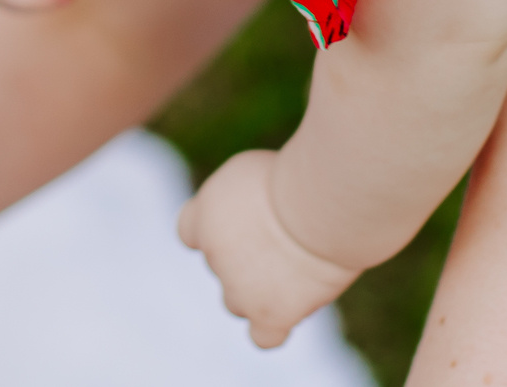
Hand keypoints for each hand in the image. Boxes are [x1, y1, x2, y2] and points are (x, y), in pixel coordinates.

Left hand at [176, 150, 360, 348]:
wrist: (316, 208)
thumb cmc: (294, 176)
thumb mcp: (253, 169)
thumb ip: (240, 198)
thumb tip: (253, 215)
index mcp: (203, 215)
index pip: (190, 230)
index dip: (217, 228)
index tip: (246, 217)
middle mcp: (213, 256)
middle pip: (221, 264)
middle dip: (247, 254)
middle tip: (289, 232)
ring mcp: (239, 291)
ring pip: (237, 301)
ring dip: (259, 289)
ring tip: (298, 264)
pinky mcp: (270, 316)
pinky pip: (263, 336)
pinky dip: (273, 327)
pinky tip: (291, 307)